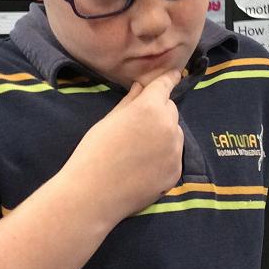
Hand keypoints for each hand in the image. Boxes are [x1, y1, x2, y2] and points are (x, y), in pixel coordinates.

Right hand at [63, 70, 183, 224]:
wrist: (93, 194)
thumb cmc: (94, 152)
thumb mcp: (109, 120)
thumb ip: (130, 101)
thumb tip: (141, 87)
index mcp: (149, 108)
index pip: (165, 85)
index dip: (169, 78)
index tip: (174, 74)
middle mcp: (168, 126)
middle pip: (170, 110)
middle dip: (159, 111)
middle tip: (138, 125)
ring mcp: (175, 151)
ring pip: (174, 133)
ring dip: (163, 134)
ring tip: (139, 150)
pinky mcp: (176, 172)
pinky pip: (173, 156)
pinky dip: (164, 157)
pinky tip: (143, 167)